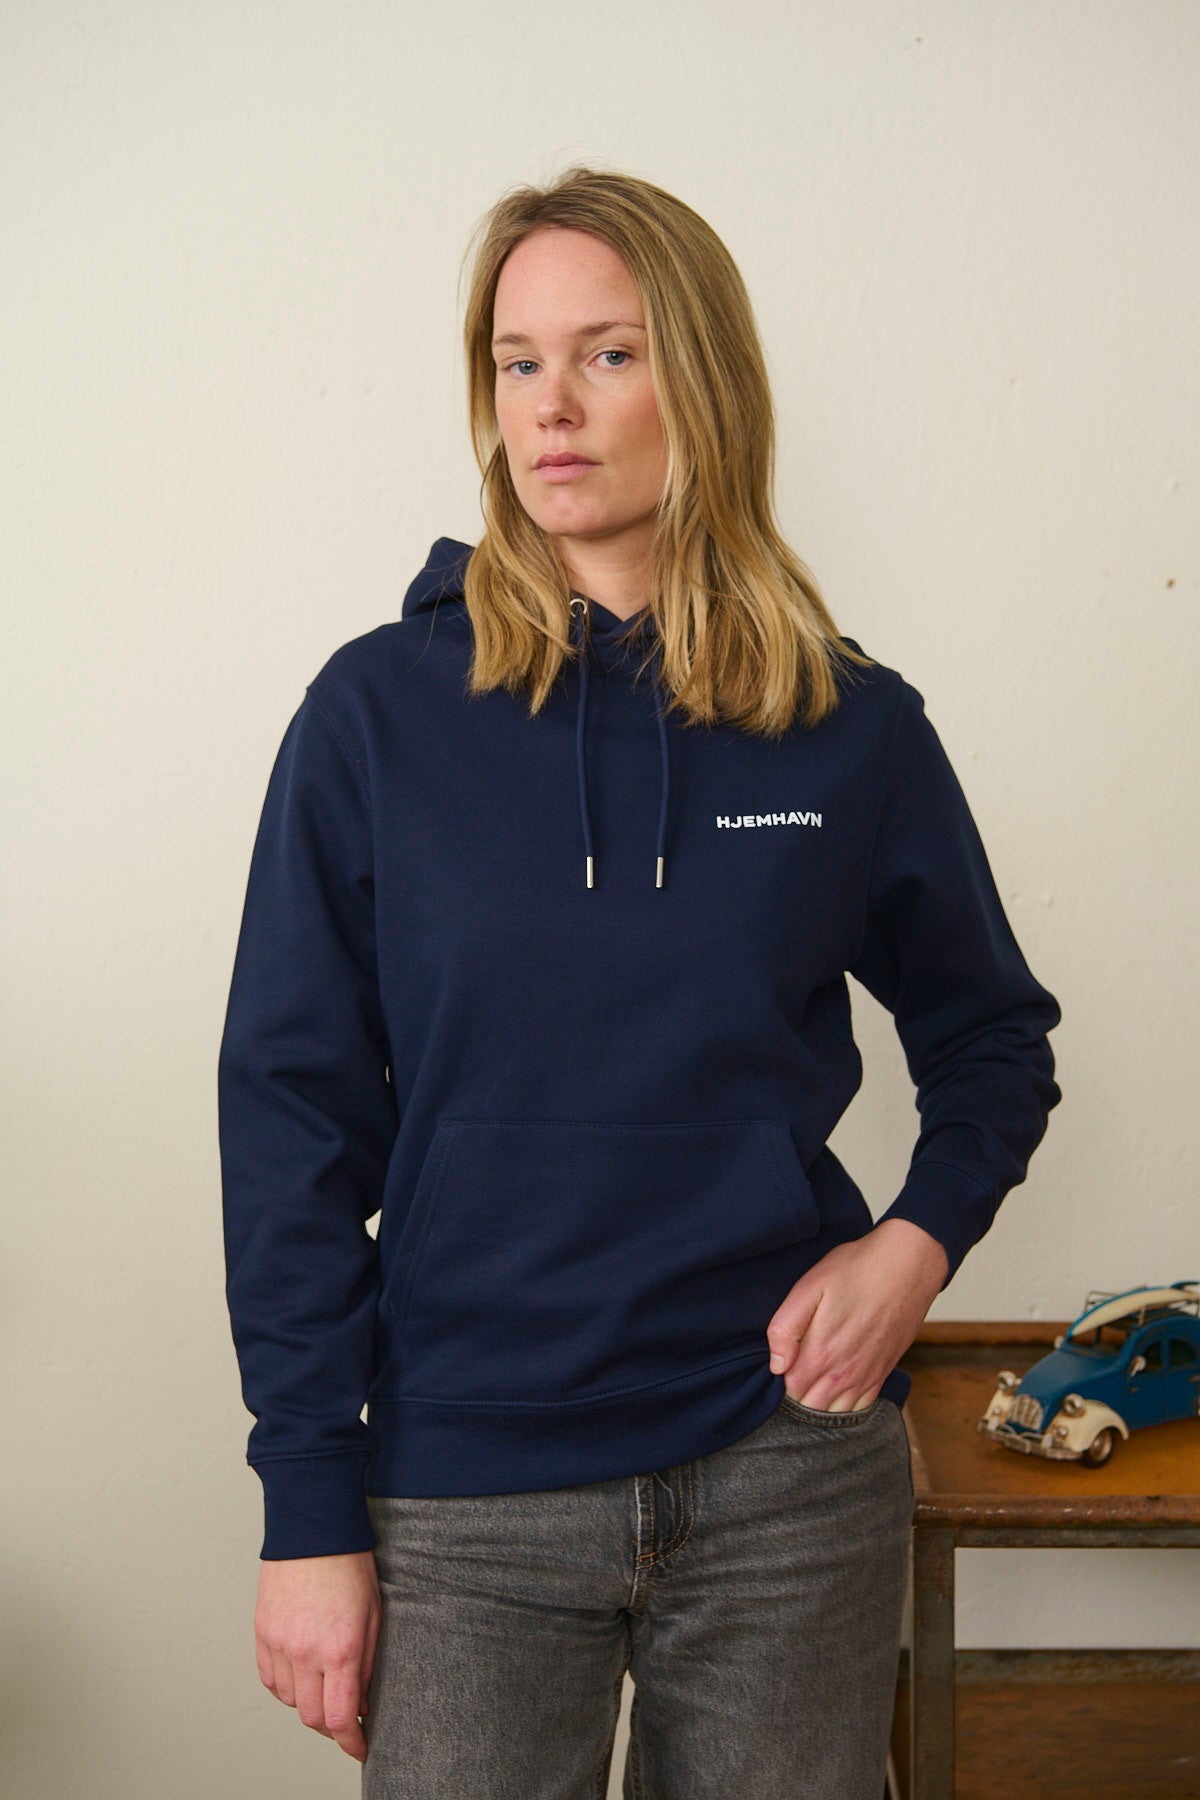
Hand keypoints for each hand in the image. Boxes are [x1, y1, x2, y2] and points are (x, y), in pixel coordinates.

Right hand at [254, 1550, 380, 1762]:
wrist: (314, 1527)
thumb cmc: (350, 1564)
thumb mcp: (374, 1615)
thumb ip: (366, 1663)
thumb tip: (362, 1702)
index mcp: (340, 1648)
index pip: (340, 1717)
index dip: (351, 1741)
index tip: (360, 1746)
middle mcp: (305, 1651)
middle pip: (312, 1717)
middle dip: (331, 1727)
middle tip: (346, 1721)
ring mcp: (279, 1643)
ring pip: (290, 1700)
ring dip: (309, 1703)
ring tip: (325, 1688)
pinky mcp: (262, 1632)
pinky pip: (270, 1678)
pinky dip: (285, 1687)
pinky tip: (301, 1676)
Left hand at [765, 1218, 948, 1410]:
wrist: (908, 1265)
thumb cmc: (857, 1269)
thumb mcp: (810, 1286)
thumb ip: (785, 1328)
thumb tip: (776, 1366)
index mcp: (820, 1354)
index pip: (788, 1391)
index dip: (778, 1380)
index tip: (780, 1362)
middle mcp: (844, 1374)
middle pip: (810, 1406)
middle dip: (796, 1395)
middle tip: (793, 1370)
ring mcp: (866, 1376)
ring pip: (835, 1412)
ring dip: (819, 1402)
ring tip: (812, 1379)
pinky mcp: (883, 1372)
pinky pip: (861, 1406)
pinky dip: (845, 1404)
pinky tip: (837, 1387)